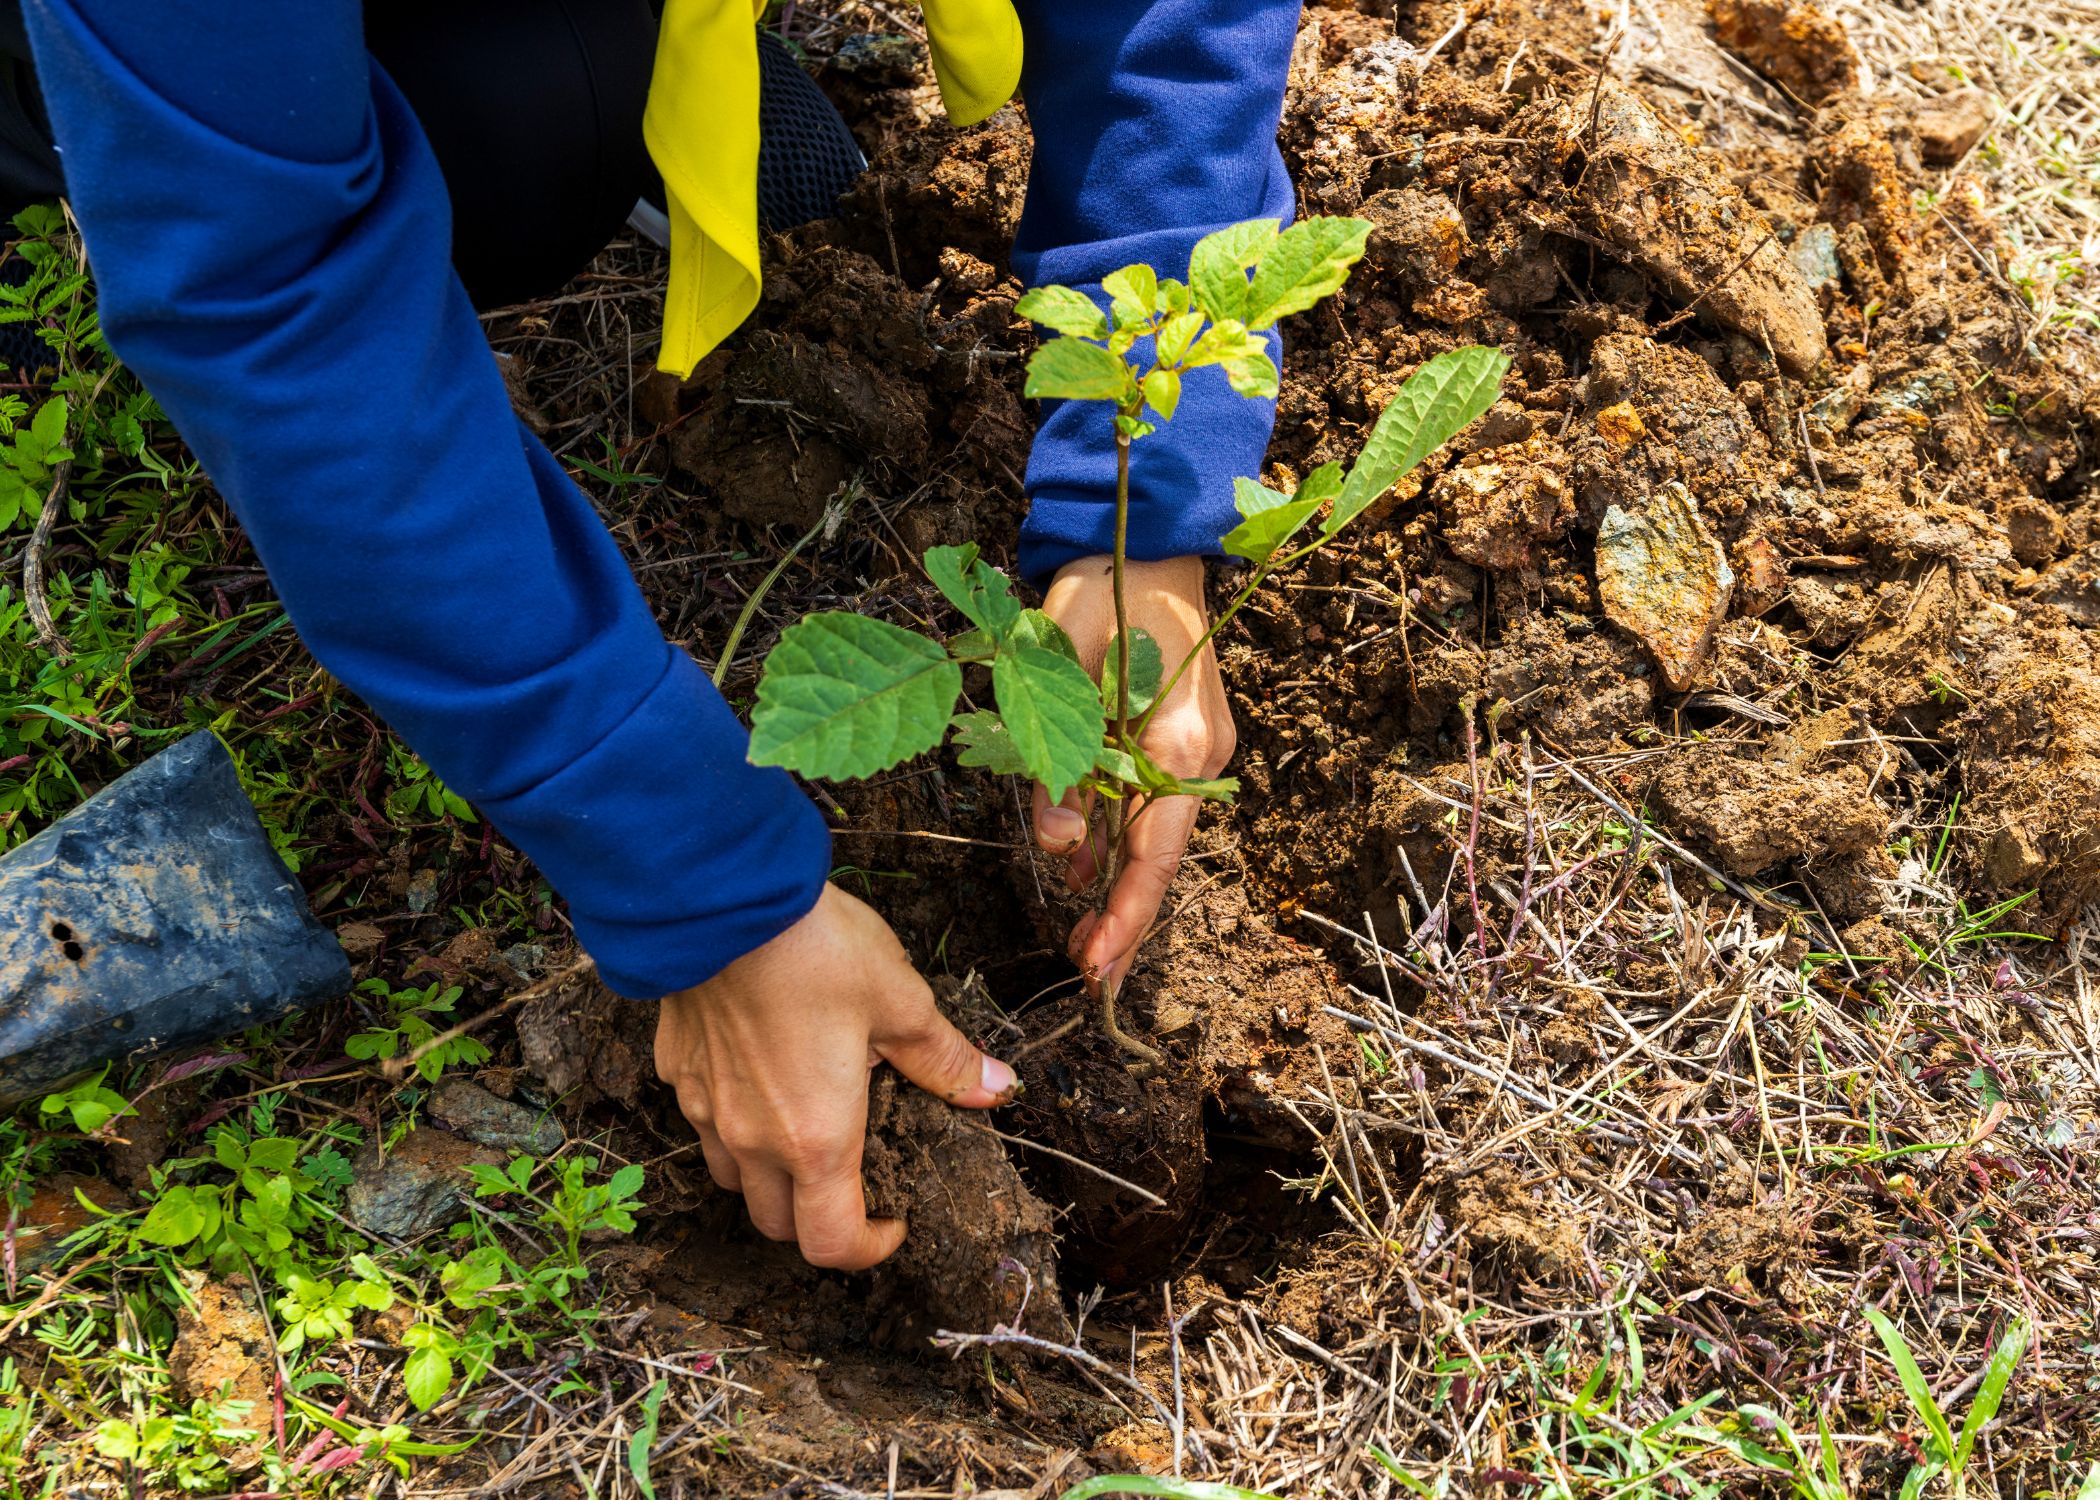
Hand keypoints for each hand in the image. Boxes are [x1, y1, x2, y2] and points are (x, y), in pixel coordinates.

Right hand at [653, 884, 1015, 1269]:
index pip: (831, 1243)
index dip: (867, 1250)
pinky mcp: (676, 1069)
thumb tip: (996, 1088)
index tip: (894, 1222)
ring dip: (770, 1176)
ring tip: (807, 1126)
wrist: (720, 897)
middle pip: (777, 1223)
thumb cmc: (815, 950)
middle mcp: (752, 1139)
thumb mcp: (900, 1000)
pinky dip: (734, 1121)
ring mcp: (705, 1107)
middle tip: (857, 1178)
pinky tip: (761, 1072)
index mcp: (816, 1139)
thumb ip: (944, 1058)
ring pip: (733, 1178)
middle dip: (819, 1219)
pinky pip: (704, 1120)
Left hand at [1034, 554, 1234, 995]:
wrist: (1149, 541)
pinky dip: (1120, 844)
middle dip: (1126, 921)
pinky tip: (1087, 875)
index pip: (1153, 852)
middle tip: (1089, 979)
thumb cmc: (1102, 590)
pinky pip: (1149, 805)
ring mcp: (1197, 749)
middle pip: (1160, 857)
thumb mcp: (1060, 666)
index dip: (1125, 916)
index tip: (1096, 967)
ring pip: (1154, 836)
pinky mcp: (1181, 740)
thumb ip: (1057, 761)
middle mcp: (1201, 755)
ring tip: (1085, 945)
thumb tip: (1060, 847)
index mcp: (1180, 740)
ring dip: (1120, 887)